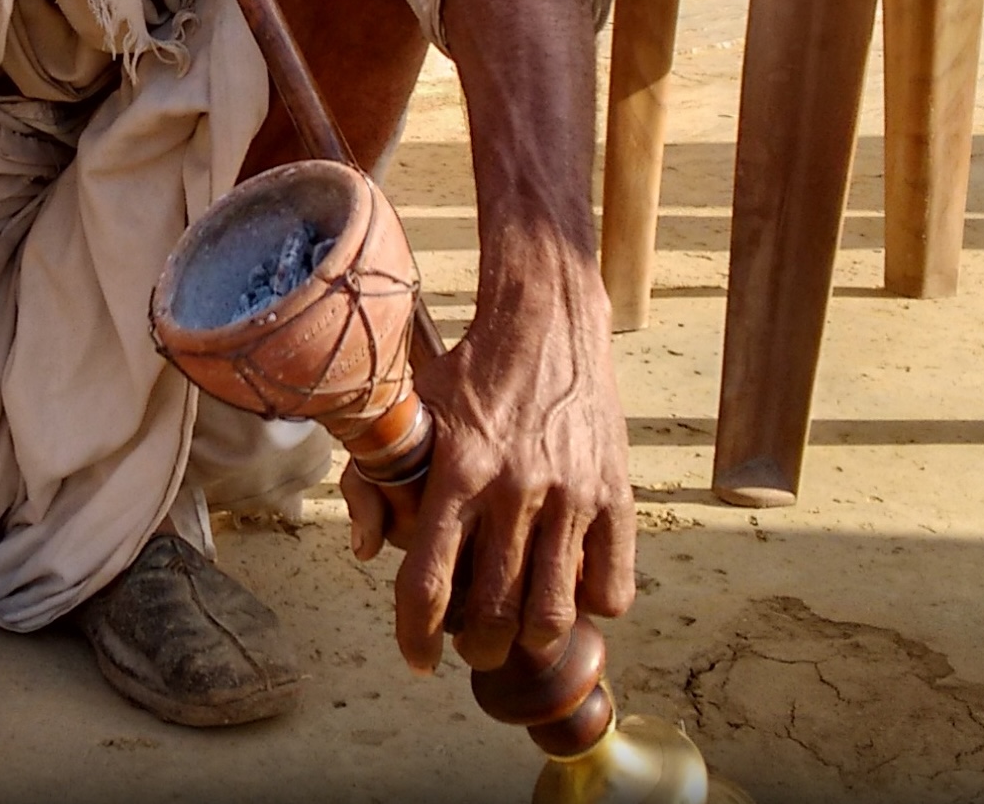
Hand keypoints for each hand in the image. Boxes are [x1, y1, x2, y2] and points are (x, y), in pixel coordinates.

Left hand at [340, 305, 634, 673]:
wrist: (547, 322)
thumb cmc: (469, 374)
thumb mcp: (407, 415)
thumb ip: (372, 482)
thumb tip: (368, 552)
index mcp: (456, 471)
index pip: (428, 582)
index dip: (416, 636)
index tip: (417, 660)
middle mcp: (514, 487)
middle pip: (494, 613)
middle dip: (478, 647)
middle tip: (474, 640)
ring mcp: (571, 493)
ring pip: (553, 613)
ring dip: (531, 638)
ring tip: (520, 627)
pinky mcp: (615, 493)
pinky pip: (612, 587)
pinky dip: (590, 606)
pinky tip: (569, 589)